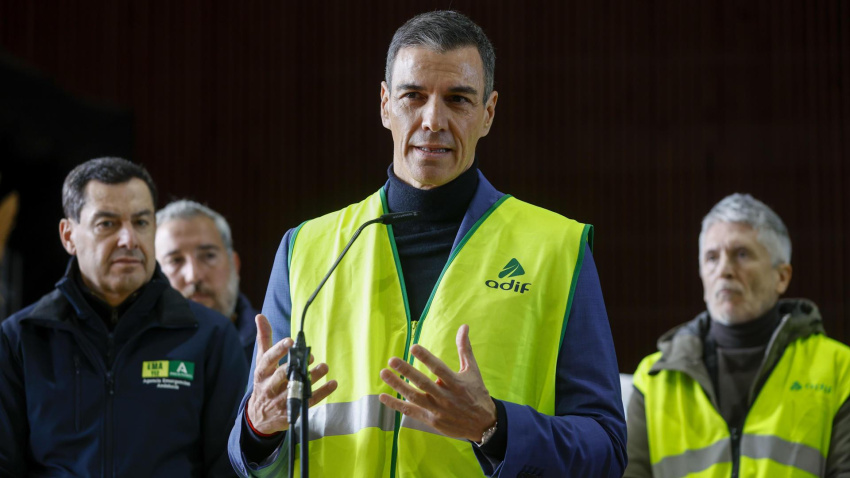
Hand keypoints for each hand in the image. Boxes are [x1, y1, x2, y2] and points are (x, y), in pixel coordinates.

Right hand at [246, 314, 337, 434]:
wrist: (259, 417)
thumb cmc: (264, 382)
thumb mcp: (261, 362)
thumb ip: (264, 339)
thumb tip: (260, 316)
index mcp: (261, 373)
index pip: (268, 361)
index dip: (278, 351)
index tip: (290, 341)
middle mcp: (269, 387)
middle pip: (281, 377)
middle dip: (294, 366)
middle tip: (309, 356)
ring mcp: (280, 401)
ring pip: (296, 390)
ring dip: (311, 379)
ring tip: (324, 367)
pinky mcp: (291, 412)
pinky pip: (308, 402)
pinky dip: (321, 393)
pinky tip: (332, 383)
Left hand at [379, 324, 496, 441]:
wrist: (484, 425)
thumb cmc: (477, 394)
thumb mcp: (472, 371)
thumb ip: (465, 349)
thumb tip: (464, 326)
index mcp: (456, 383)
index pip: (439, 368)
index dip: (426, 358)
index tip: (413, 347)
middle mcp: (445, 396)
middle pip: (423, 383)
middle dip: (406, 371)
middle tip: (392, 360)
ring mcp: (437, 409)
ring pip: (414, 397)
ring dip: (397, 385)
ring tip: (384, 373)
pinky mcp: (431, 420)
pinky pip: (410, 411)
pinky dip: (396, 405)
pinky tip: (383, 396)